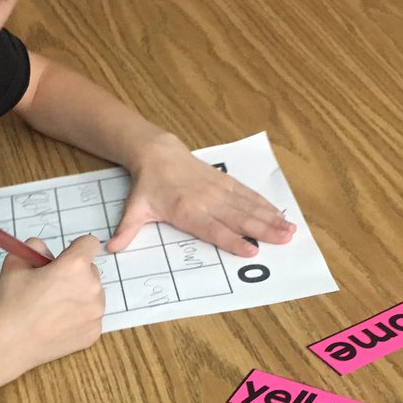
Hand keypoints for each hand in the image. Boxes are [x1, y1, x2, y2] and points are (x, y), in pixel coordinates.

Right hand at [0, 235, 104, 372]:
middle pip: (91, 271)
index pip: (89, 244)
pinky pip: (90, 317)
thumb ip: (36, 247)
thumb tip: (48, 253)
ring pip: (93, 295)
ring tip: (52, 308)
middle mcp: (92, 288)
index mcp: (75, 266)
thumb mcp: (16, 261)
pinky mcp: (93, 333)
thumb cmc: (11, 303)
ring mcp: (95, 313)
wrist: (9, 344)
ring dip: (78, 296)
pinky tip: (56, 323)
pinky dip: (78, 317)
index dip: (75, 248)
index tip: (63, 259)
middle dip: (75, 274)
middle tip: (51, 288)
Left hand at [110, 134, 294, 257]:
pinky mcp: (224, 182)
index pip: (213, 229)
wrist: (157, 153)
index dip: (232, 240)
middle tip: (285, 240)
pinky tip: (278, 213)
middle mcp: (206, 200)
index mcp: (186, 210)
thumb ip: (127, 230)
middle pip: (239, 218)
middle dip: (263, 230)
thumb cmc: (147, 186)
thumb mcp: (135, 208)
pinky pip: (247, 194)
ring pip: (248, 206)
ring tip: (290, 229)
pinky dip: (264, 204)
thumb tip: (112, 248)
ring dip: (270, 218)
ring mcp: (218, 190)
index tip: (251, 250)